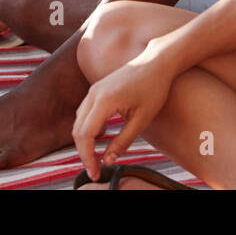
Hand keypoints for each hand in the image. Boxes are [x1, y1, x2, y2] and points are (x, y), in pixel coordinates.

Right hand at [72, 48, 172, 180]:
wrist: (157, 62)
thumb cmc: (154, 88)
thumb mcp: (142, 119)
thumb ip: (123, 141)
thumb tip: (108, 161)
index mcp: (104, 100)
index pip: (86, 135)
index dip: (87, 157)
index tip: (95, 173)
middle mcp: (94, 93)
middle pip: (78, 130)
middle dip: (84, 153)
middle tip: (95, 171)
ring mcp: (94, 90)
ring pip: (78, 121)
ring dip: (84, 142)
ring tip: (95, 159)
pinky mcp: (97, 89)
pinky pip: (84, 112)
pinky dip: (86, 129)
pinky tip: (99, 139)